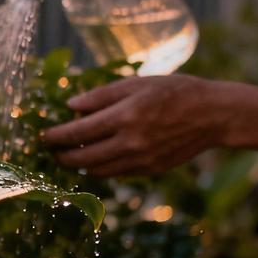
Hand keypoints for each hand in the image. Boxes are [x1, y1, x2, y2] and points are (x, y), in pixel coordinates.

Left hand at [41, 75, 228, 176]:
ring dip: (80, 166)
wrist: (213, 115)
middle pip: (83, 158)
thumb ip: (101, 96)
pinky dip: (102, 169)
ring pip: (98, 171)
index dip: (56, 137)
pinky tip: (97, 159)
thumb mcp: (137, 84)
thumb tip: (71, 106)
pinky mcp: (151, 170)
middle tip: (52, 152)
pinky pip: (117, 174)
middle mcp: (130, 142)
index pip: (78, 132)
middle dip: (62, 157)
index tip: (44, 137)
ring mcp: (141, 160)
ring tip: (72, 156)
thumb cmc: (174, 91)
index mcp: (124, 116)